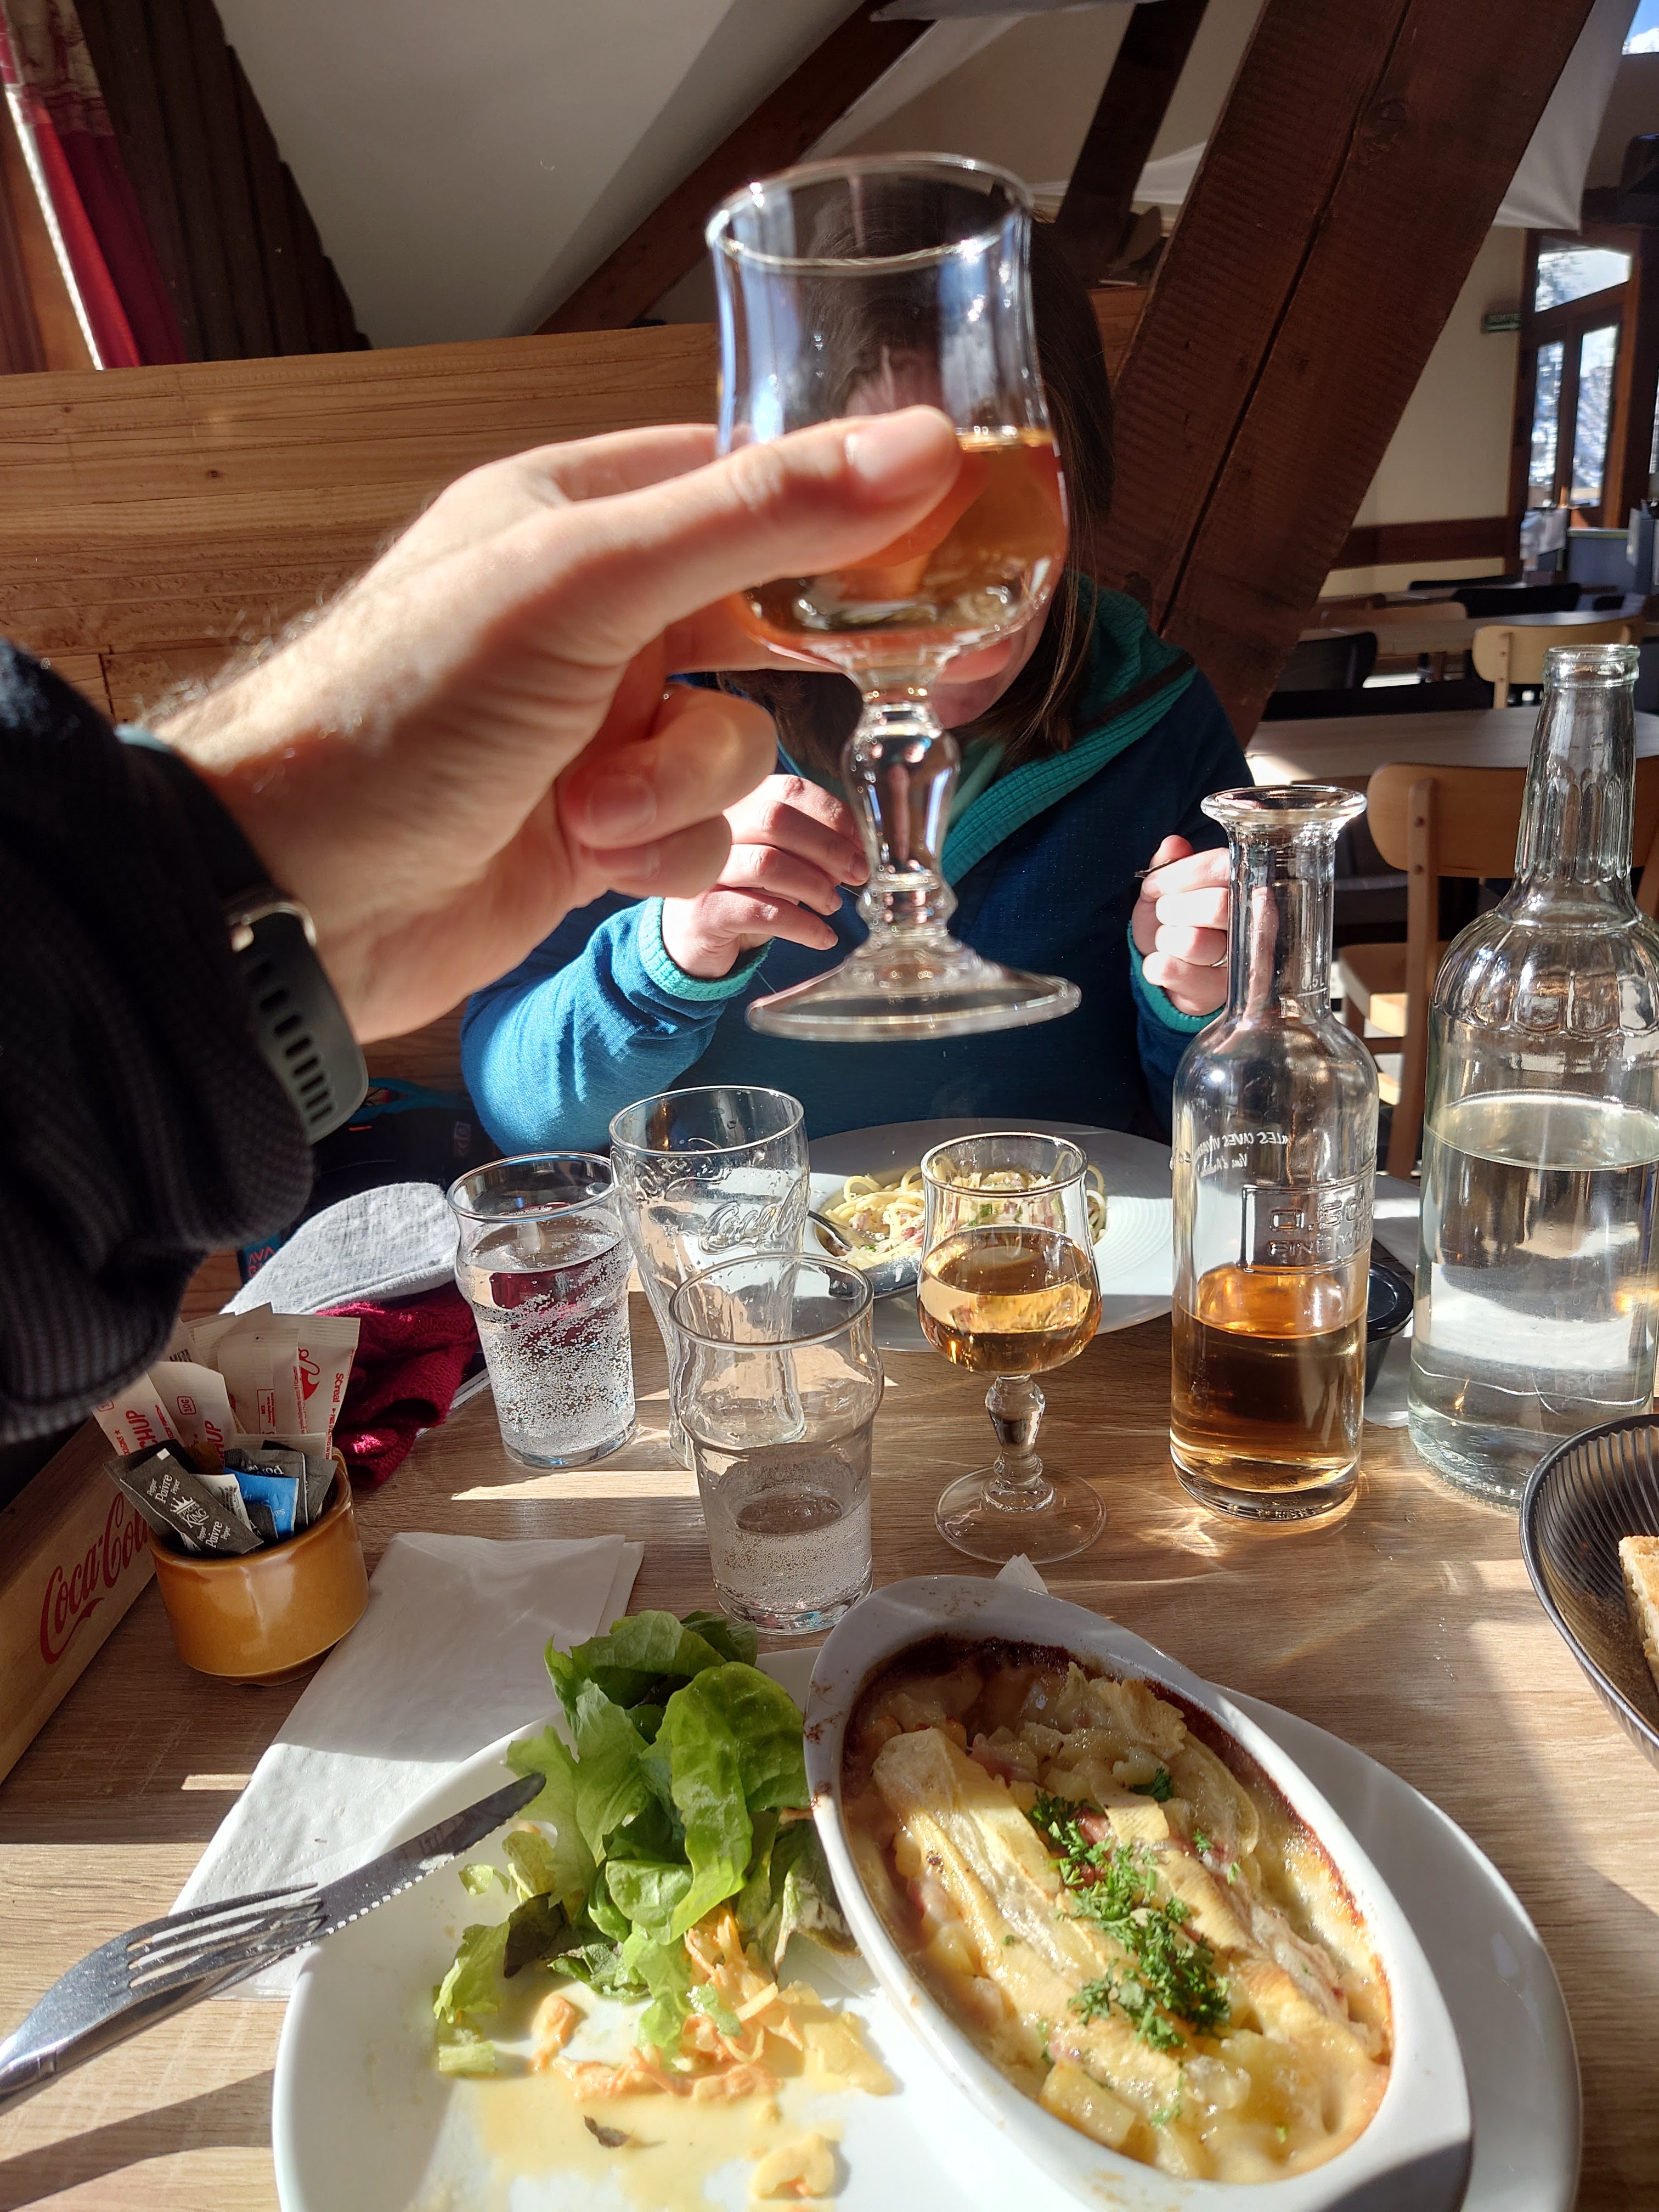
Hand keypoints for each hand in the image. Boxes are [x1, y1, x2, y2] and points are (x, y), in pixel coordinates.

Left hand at [158, 409, 960, 1039]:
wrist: (294, 898)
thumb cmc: (401, 713)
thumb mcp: (587, 587)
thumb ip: (756, 518)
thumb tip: (925, 448)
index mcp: (571, 515)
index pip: (740, 476)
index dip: (834, 507)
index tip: (929, 535)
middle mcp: (591, 615)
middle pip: (760, 620)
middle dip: (772, 673)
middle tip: (845, 679)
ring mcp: (594, 729)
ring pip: (734, 742)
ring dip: (679, 786)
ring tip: (587, 808)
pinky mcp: (594, 832)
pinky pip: (696, 831)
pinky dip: (659, 849)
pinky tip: (591, 856)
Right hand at [660, 775, 867, 978]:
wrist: (694, 939)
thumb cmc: (745, 891)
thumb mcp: (780, 861)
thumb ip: (811, 847)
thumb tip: (858, 852)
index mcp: (739, 805)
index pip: (790, 789)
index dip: (833, 814)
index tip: (862, 845)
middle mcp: (714, 830)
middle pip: (776, 819)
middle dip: (829, 848)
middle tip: (856, 875)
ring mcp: (703, 871)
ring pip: (767, 864)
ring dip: (814, 886)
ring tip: (833, 905)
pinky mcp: (703, 913)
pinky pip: (761, 913)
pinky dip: (803, 926)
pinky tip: (823, 938)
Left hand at [1132, 834, 1230, 1015]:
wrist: (1175, 974)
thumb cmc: (1179, 923)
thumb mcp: (1171, 889)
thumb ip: (1173, 864)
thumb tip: (1173, 844)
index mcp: (1246, 887)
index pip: (1223, 866)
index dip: (1180, 874)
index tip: (1154, 885)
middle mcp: (1256, 923)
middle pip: (1216, 905)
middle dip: (1172, 908)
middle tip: (1164, 915)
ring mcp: (1242, 963)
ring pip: (1194, 942)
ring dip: (1165, 939)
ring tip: (1168, 942)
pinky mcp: (1220, 994)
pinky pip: (1172, 972)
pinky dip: (1155, 966)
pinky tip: (1163, 964)